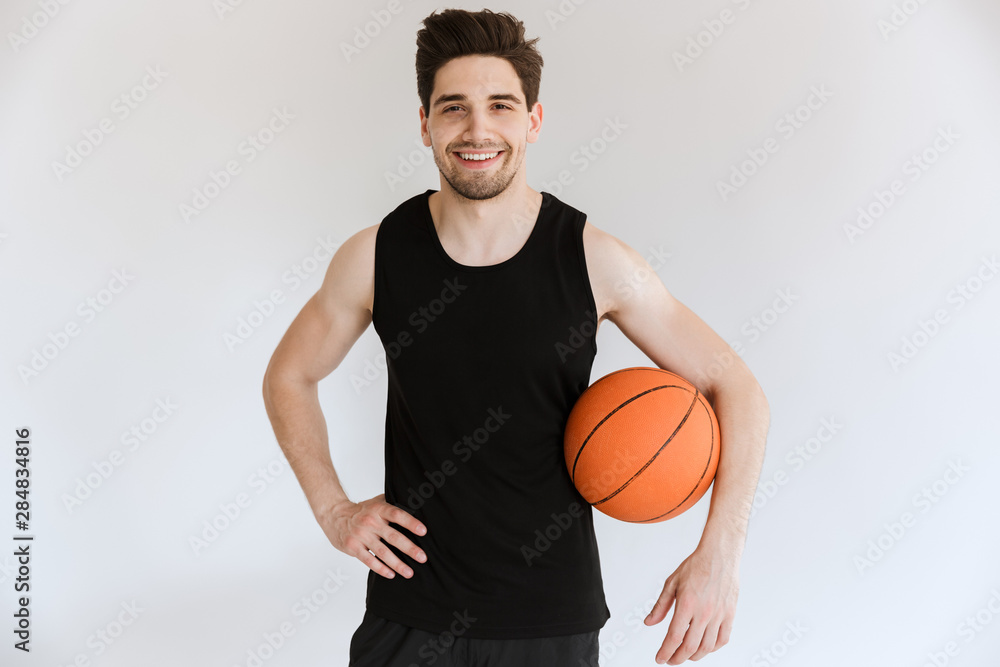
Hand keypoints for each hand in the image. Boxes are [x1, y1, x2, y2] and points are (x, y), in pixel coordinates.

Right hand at [319, 493, 427, 579]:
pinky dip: (380, 569)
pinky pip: (369, 560)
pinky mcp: (353, 547)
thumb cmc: (361, 510)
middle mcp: (370, 522)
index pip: (397, 515)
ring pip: (382, 552)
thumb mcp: (376, 502)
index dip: (410, 523)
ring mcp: (361, 535)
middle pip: (393, 536)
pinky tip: (391, 574)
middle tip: (423, 558)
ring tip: (409, 572)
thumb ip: (393, 504)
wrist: (334, 515)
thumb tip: (416, 503)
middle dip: (409, 548)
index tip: (423, 531)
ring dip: (397, 564)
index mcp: (378, 509)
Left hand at [644, 546, 738, 663]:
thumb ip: (660, 606)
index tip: (660, 658)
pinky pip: (723, 639)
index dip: (666, 652)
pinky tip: (704, 647)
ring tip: (686, 655)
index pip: (674, 637)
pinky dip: (712, 648)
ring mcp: (719, 614)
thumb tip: (649, 622)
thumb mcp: (672, 583)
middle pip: (690, 646)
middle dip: (678, 658)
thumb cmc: (696, 566)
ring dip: (694, 656)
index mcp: (687, 604)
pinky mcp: (730, 614)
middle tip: (671, 660)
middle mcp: (704, 612)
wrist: (719, 555)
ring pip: (707, 647)